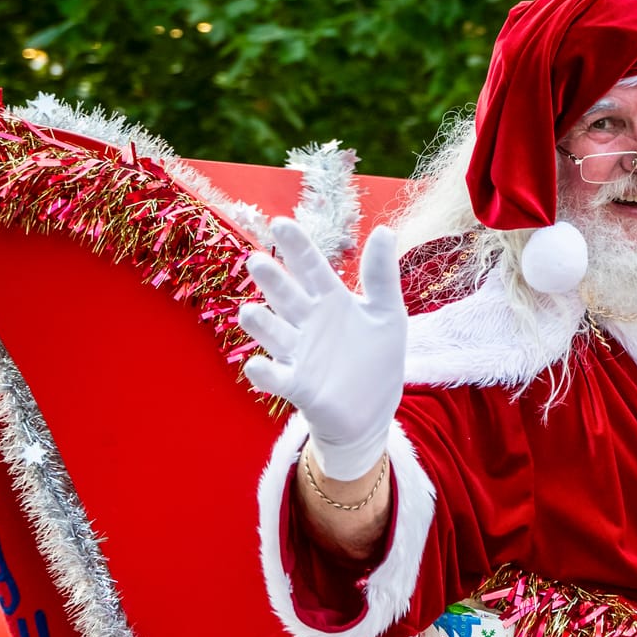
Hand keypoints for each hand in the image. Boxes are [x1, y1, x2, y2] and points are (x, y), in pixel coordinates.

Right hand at [238, 220, 406, 479]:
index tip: (280, 223)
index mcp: (330, 301)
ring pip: (274, 333)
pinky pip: (276, 377)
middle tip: (257, 261)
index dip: (296, 245)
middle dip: (272, 281)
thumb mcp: (387, 314)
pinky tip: (257, 366)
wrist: (373, 413)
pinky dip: (265, 373)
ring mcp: (300, 354)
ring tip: (250, 313)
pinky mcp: (298, 386)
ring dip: (261, 324)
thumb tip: (383, 230)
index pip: (310, 266)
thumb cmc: (377, 360)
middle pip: (286, 295)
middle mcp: (308, 323)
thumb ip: (381, 275)